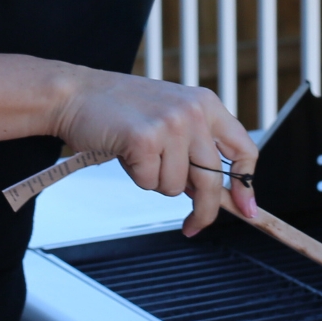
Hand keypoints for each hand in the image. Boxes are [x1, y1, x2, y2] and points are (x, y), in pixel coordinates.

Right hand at [51, 69, 256, 235]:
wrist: (75, 94)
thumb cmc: (119, 110)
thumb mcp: (170, 118)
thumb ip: (195, 149)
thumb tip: (213, 195)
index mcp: (206, 103)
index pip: (243, 149)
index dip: (246, 185)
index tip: (246, 209)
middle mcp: (194, 111)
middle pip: (212, 179)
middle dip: (203, 210)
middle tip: (193, 226)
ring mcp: (170, 123)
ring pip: (176, 186)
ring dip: (155, 181)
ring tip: (139, 155)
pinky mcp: (145, 138)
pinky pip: (149, 182)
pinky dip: (136, 176)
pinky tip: (125, 153)